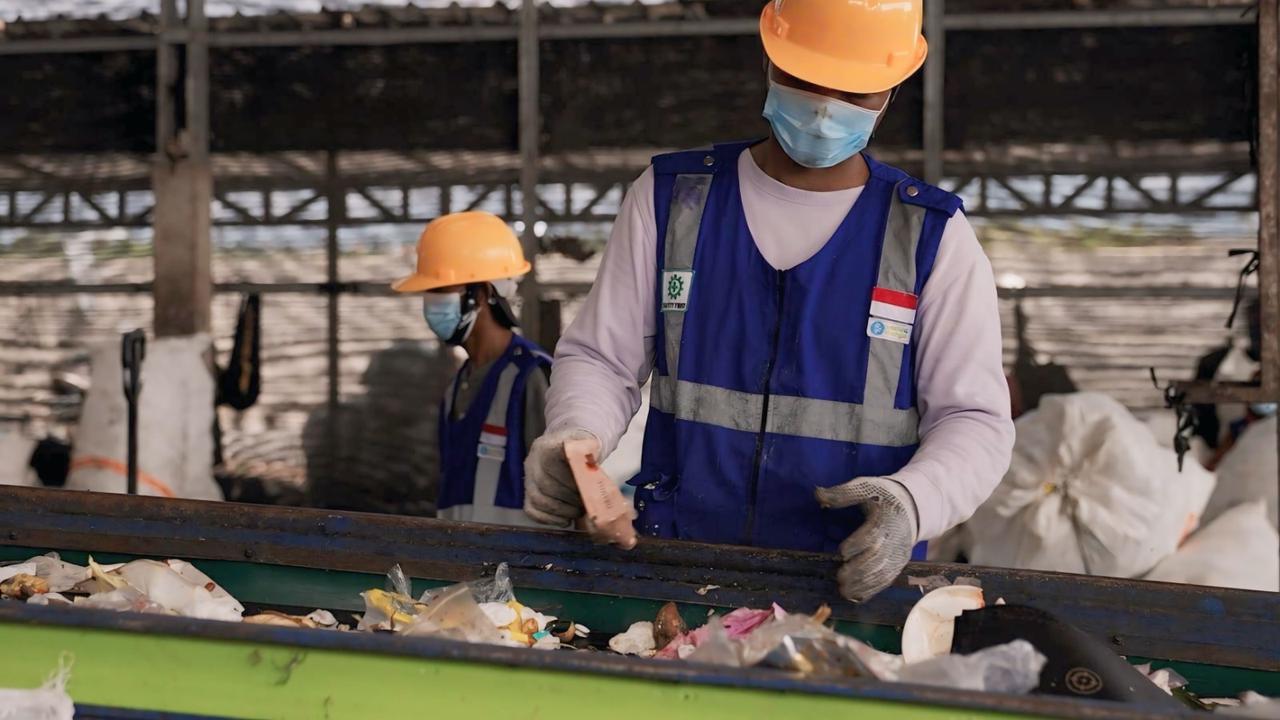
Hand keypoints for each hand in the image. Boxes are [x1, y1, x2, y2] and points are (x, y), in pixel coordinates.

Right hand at [523, 428, 598, 525]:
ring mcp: (528, 479)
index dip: (569, 478)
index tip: (586, 486)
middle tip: (587, 503)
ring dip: (562, 510)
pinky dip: (549, 519)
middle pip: (546, 485)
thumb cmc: (580, 451)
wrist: (567, 448)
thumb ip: (590, 458)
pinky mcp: (527, 494)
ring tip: (578, 511)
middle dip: (570, 498)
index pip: (552, 462)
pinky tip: (565, 520)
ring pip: (538, 500)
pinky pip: (532, 510)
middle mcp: (533, 462)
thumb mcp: (588, 446)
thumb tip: (593, 472)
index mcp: (549, 447)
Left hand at [814, 477, 918, 602]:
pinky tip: (857, 596)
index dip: (859, 544)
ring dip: (864, 584)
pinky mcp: (898, 564)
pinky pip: (886, 580)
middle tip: (840, 577)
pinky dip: (872, 590)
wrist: (913, 507)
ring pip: (883, 573)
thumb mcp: (865, 488)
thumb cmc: (883, 497)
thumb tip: (818, 494)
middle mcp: (894, 539)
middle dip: (859, 570)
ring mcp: (898, 554)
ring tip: (845, 591)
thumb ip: (843, 493)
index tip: (842, 551)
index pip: (873, 534)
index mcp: (886, 519)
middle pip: (878, 558)